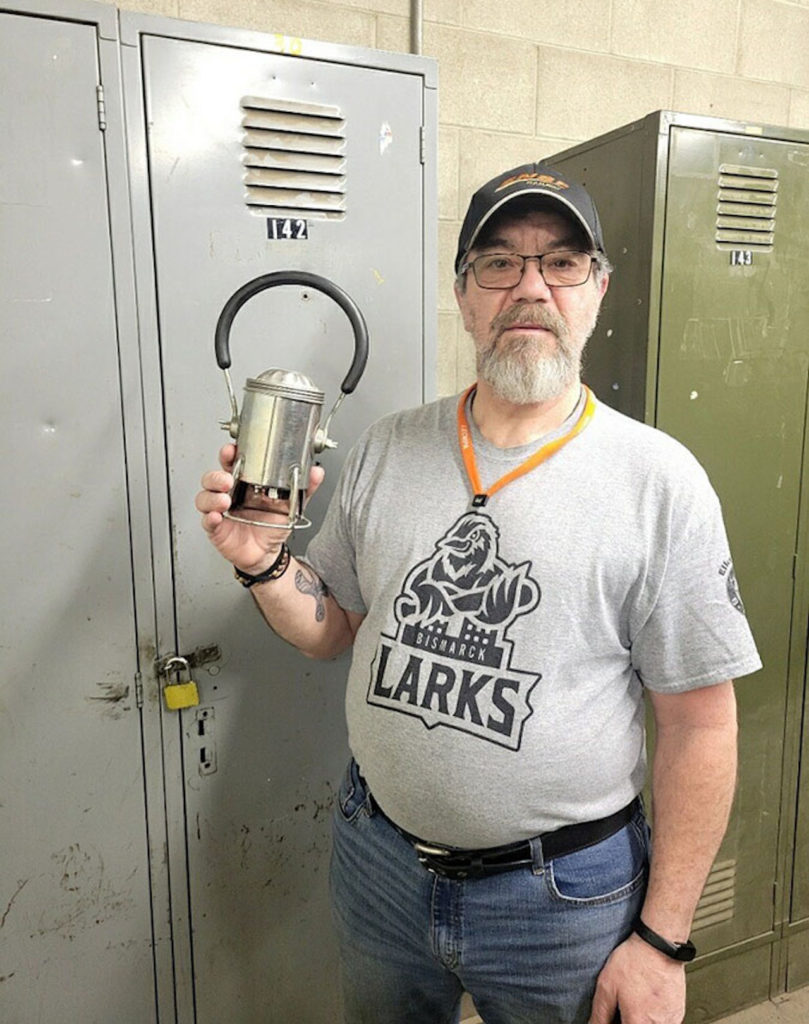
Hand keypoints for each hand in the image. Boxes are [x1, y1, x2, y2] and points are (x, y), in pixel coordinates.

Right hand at [195, 444, 324, 573]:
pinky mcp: (216, 528)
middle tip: (227, 479)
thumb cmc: (272, 525)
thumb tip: (316, 472)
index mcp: (245, 483)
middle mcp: (229, 494)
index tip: (231, 450)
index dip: (228, 455)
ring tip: (225, 501)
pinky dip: (209, 518)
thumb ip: (303, 488)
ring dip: (212, 497)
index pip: (231, 463)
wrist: (267, 552)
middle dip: (216, 476)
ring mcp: (220, 510)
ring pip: (205, 498)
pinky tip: (216, 517)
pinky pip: (206, 521)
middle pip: (212, 478)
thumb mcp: (291, 504)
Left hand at [589, 933, 685, 1023]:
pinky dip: (654, 1018)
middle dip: (629, 1020)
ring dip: (641, 1019)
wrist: (659, 945)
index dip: (617, 1023)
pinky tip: (648, 1003)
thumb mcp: (607, 986)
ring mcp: (670, 1021)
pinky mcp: (678, 1014)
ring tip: (636, 1003)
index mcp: (637, 1023)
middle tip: (624, 1009)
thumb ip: (600, 1014)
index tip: (615, 1018)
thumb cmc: (635, 961)